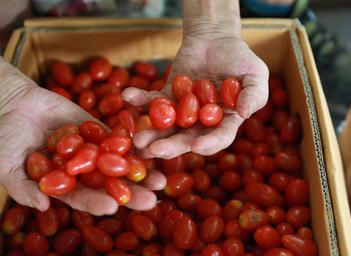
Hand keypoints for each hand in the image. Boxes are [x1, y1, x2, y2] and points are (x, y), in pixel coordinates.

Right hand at [0, 59, 165, 214]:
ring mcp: (93, 149)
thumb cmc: (4, 139)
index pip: (84, 198)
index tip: (113, 207)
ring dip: (140, 170)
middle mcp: (83, 170)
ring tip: (161, 178)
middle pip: (110, 184)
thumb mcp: (7, 166)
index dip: (97, 202)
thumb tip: (43, 207)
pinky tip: (150, 147)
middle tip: (153, 200)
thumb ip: (23, 188)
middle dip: (131, 193)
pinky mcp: (99, 128)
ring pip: (120, 162)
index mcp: (65, 185)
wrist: (12, 105)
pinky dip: (132, 141)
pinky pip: (116, 134)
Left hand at [122, 31, 268, 158]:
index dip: (209, 144)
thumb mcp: (256, 75)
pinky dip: (140, 99)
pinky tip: (128, 96)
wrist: (216, 40)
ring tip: (139, 141)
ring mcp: (183, 111)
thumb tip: (244, 113)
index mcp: (225, 122)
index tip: (196, 146)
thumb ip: (254, 94)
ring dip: (153, 134)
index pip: (219, 138)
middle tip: (155, 151)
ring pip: (167, 127)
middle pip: (187, 138)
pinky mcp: (167, 96)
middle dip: (172, 146)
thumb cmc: (240, 58)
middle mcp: (202, 122)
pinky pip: (153, 100)